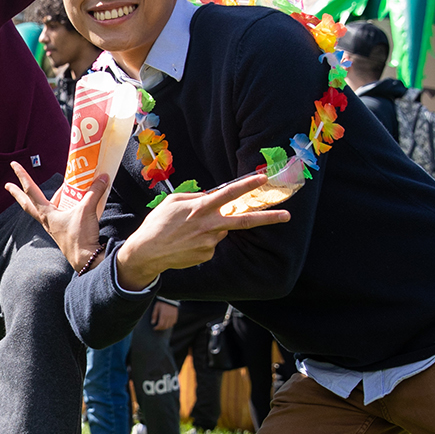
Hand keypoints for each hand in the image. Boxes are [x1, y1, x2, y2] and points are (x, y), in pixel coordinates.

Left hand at [6, 160, 105, 271]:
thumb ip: (95, 192)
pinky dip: (64, 205)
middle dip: (18, 193)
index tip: (13, 166)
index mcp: (47, 214)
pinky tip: (74, 201)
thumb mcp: (88, 210)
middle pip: (28, 203)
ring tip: (65, 187)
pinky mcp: (62, 231)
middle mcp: (47, 220)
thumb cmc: (80, 237)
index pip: (31, 190)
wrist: (85, 259)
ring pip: (46, 207)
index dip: (22, 176)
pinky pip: (59, 213)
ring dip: (51, 196)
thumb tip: (103, 177)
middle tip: (8, 185)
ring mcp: (54, 226)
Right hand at [114, 176, 291, 291]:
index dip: (247, 185)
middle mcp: (209, 225)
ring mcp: (210, 242)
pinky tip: (187, 243)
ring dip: (213, 228)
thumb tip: (211, 197)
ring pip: (221, 230)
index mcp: (201, 208)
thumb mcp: (173, 202)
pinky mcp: (207, 255)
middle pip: (245, 220)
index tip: (263, 179)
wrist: (147, 252)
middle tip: (287, 216)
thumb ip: (195, 197)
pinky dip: (203, 241)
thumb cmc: (157, 224)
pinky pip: (212, 244)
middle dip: (269, 218)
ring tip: (188, 231)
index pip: (230, 194)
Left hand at [150, 300, 178, 331]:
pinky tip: (167, 323)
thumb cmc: (162, 302)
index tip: (154, 328)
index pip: (160, 325)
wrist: (170, 297)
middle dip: (160, 328)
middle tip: (157, 328)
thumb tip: (152, 323)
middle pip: (165, 326)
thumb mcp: (156, 307)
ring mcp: (173, 316)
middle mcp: (169, 317)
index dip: (157, 328)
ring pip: (169, 325)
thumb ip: (154, 315)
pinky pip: (173, 322)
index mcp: (163, 315)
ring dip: (165, 327)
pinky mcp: (176, 315)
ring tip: (162, 326)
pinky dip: (170, 324)